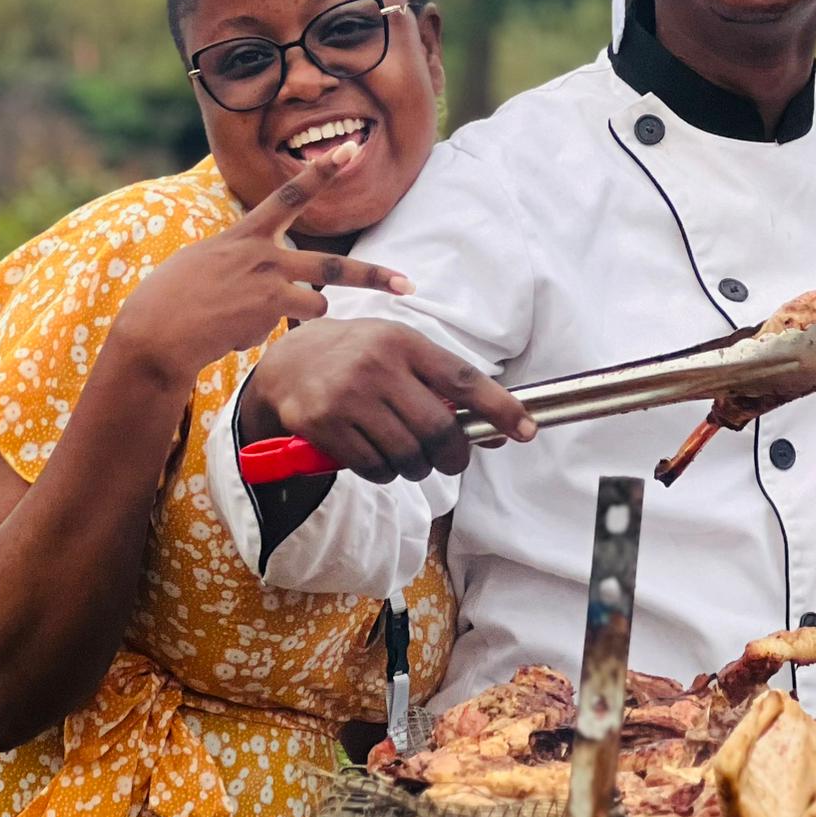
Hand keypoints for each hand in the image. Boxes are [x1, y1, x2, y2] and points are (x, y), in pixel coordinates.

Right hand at [112, 153, 414, 381]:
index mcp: (246, 235)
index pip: (291, 194)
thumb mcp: (203, 261)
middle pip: (333, 266)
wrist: (154, 332)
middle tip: (408, 283)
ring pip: (313, 305)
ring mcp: (268, 286)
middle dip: (374, 275)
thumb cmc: (168, 298)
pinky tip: (226, 333)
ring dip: (294, 314)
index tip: (352, 150)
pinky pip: (281, 330)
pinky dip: (259, 335)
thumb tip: (267, 275)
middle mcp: (263, 255)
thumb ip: (241, 258)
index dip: (323, 172)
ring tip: (246, 316)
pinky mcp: (266, 316)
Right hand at [238, 315, 535, 483]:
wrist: (289, 362)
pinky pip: (374, 468)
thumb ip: (440, 381)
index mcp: (404, 342)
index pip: (463, 379)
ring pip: (408, 455)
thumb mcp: (398, 348)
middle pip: (438, 429)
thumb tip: (493, 427)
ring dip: (417, 467)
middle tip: (453, 460)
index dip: (500, 408)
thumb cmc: (359, 356)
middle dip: (454, 455)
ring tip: (410, 457)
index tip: (526, 430)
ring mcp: (348, 397)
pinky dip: (386, 473)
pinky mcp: (324, 425)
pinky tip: (380, 459)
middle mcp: (377, 366)